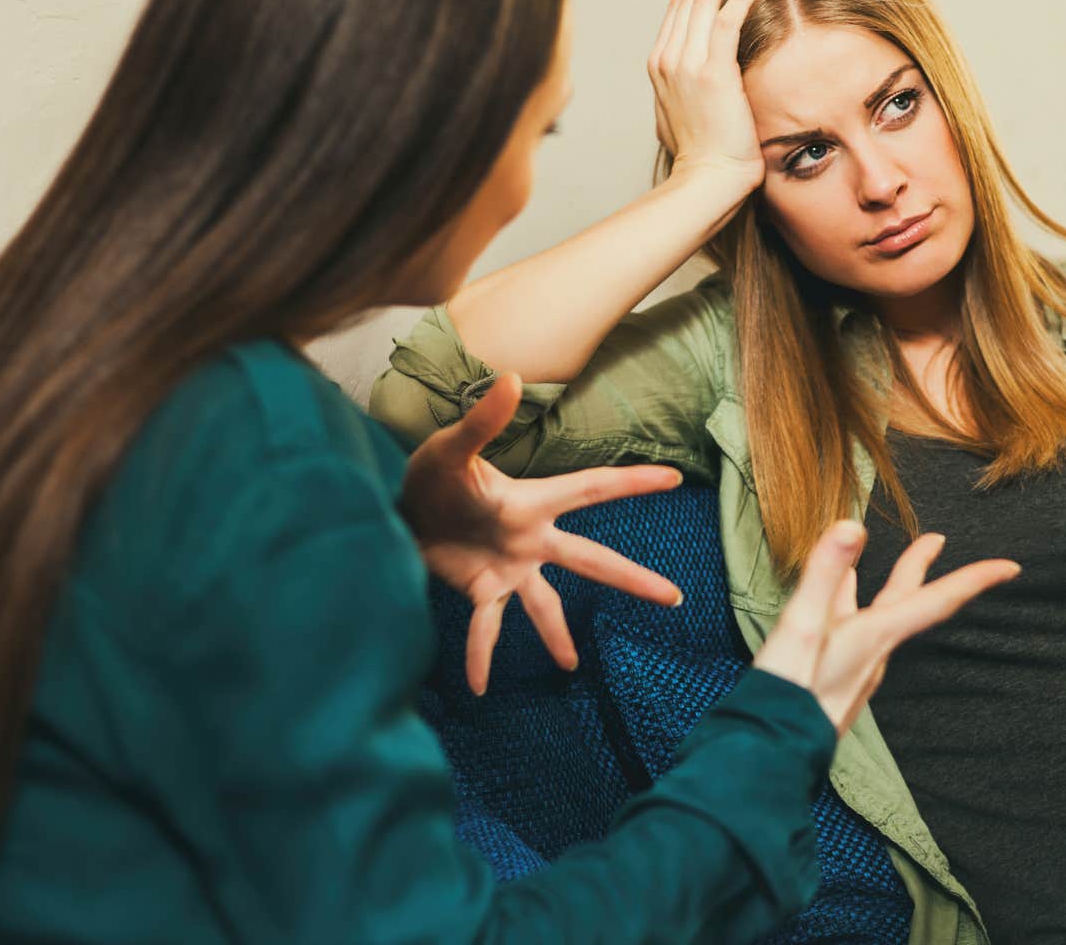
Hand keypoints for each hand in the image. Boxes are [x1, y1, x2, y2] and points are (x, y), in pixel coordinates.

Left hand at [401, 373, 684, 694]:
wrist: (393, 507)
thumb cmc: (427, 472)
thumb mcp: (451, 448)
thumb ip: (483, 420)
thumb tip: (511, 377)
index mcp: (532, 503)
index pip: (591, 489)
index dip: (631, 483)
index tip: (672, 478)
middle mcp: (531, 539)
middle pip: (592, 560)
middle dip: (632, 578)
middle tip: (673, 597)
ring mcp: (509, 568)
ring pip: (546, 605)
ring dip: (558, 635)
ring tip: (570, 666)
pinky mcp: (481, 590)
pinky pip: (487, 628)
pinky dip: (482, 656)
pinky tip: (479, 688)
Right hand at [648, 0, 766, 194]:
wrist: (707, 182)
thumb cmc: (704, 157)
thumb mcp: (686, 113)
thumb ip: (689, 87)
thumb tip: (704, 76)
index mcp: (659, 65)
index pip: (679, 7)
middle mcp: (666, 58)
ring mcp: (684, 64)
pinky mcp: (711, 72)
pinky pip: (724, 19)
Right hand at [754, 524, 1017, 734]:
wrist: (769, 759)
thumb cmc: (786, 699)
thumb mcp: (801, 628)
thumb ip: (824, 576)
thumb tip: (852, 525)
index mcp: (874, 637)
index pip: (935, 600)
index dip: (974, 579)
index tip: (1011, 567)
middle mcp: (873, 654)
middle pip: (908, 603)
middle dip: (921, 568)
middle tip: (938, 539)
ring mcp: (855, 670)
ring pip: (876, 615)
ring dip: (885, 585)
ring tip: (877, 561)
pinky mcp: (835, 681)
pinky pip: (851, 632)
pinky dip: (848, 606)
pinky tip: (835, 606)